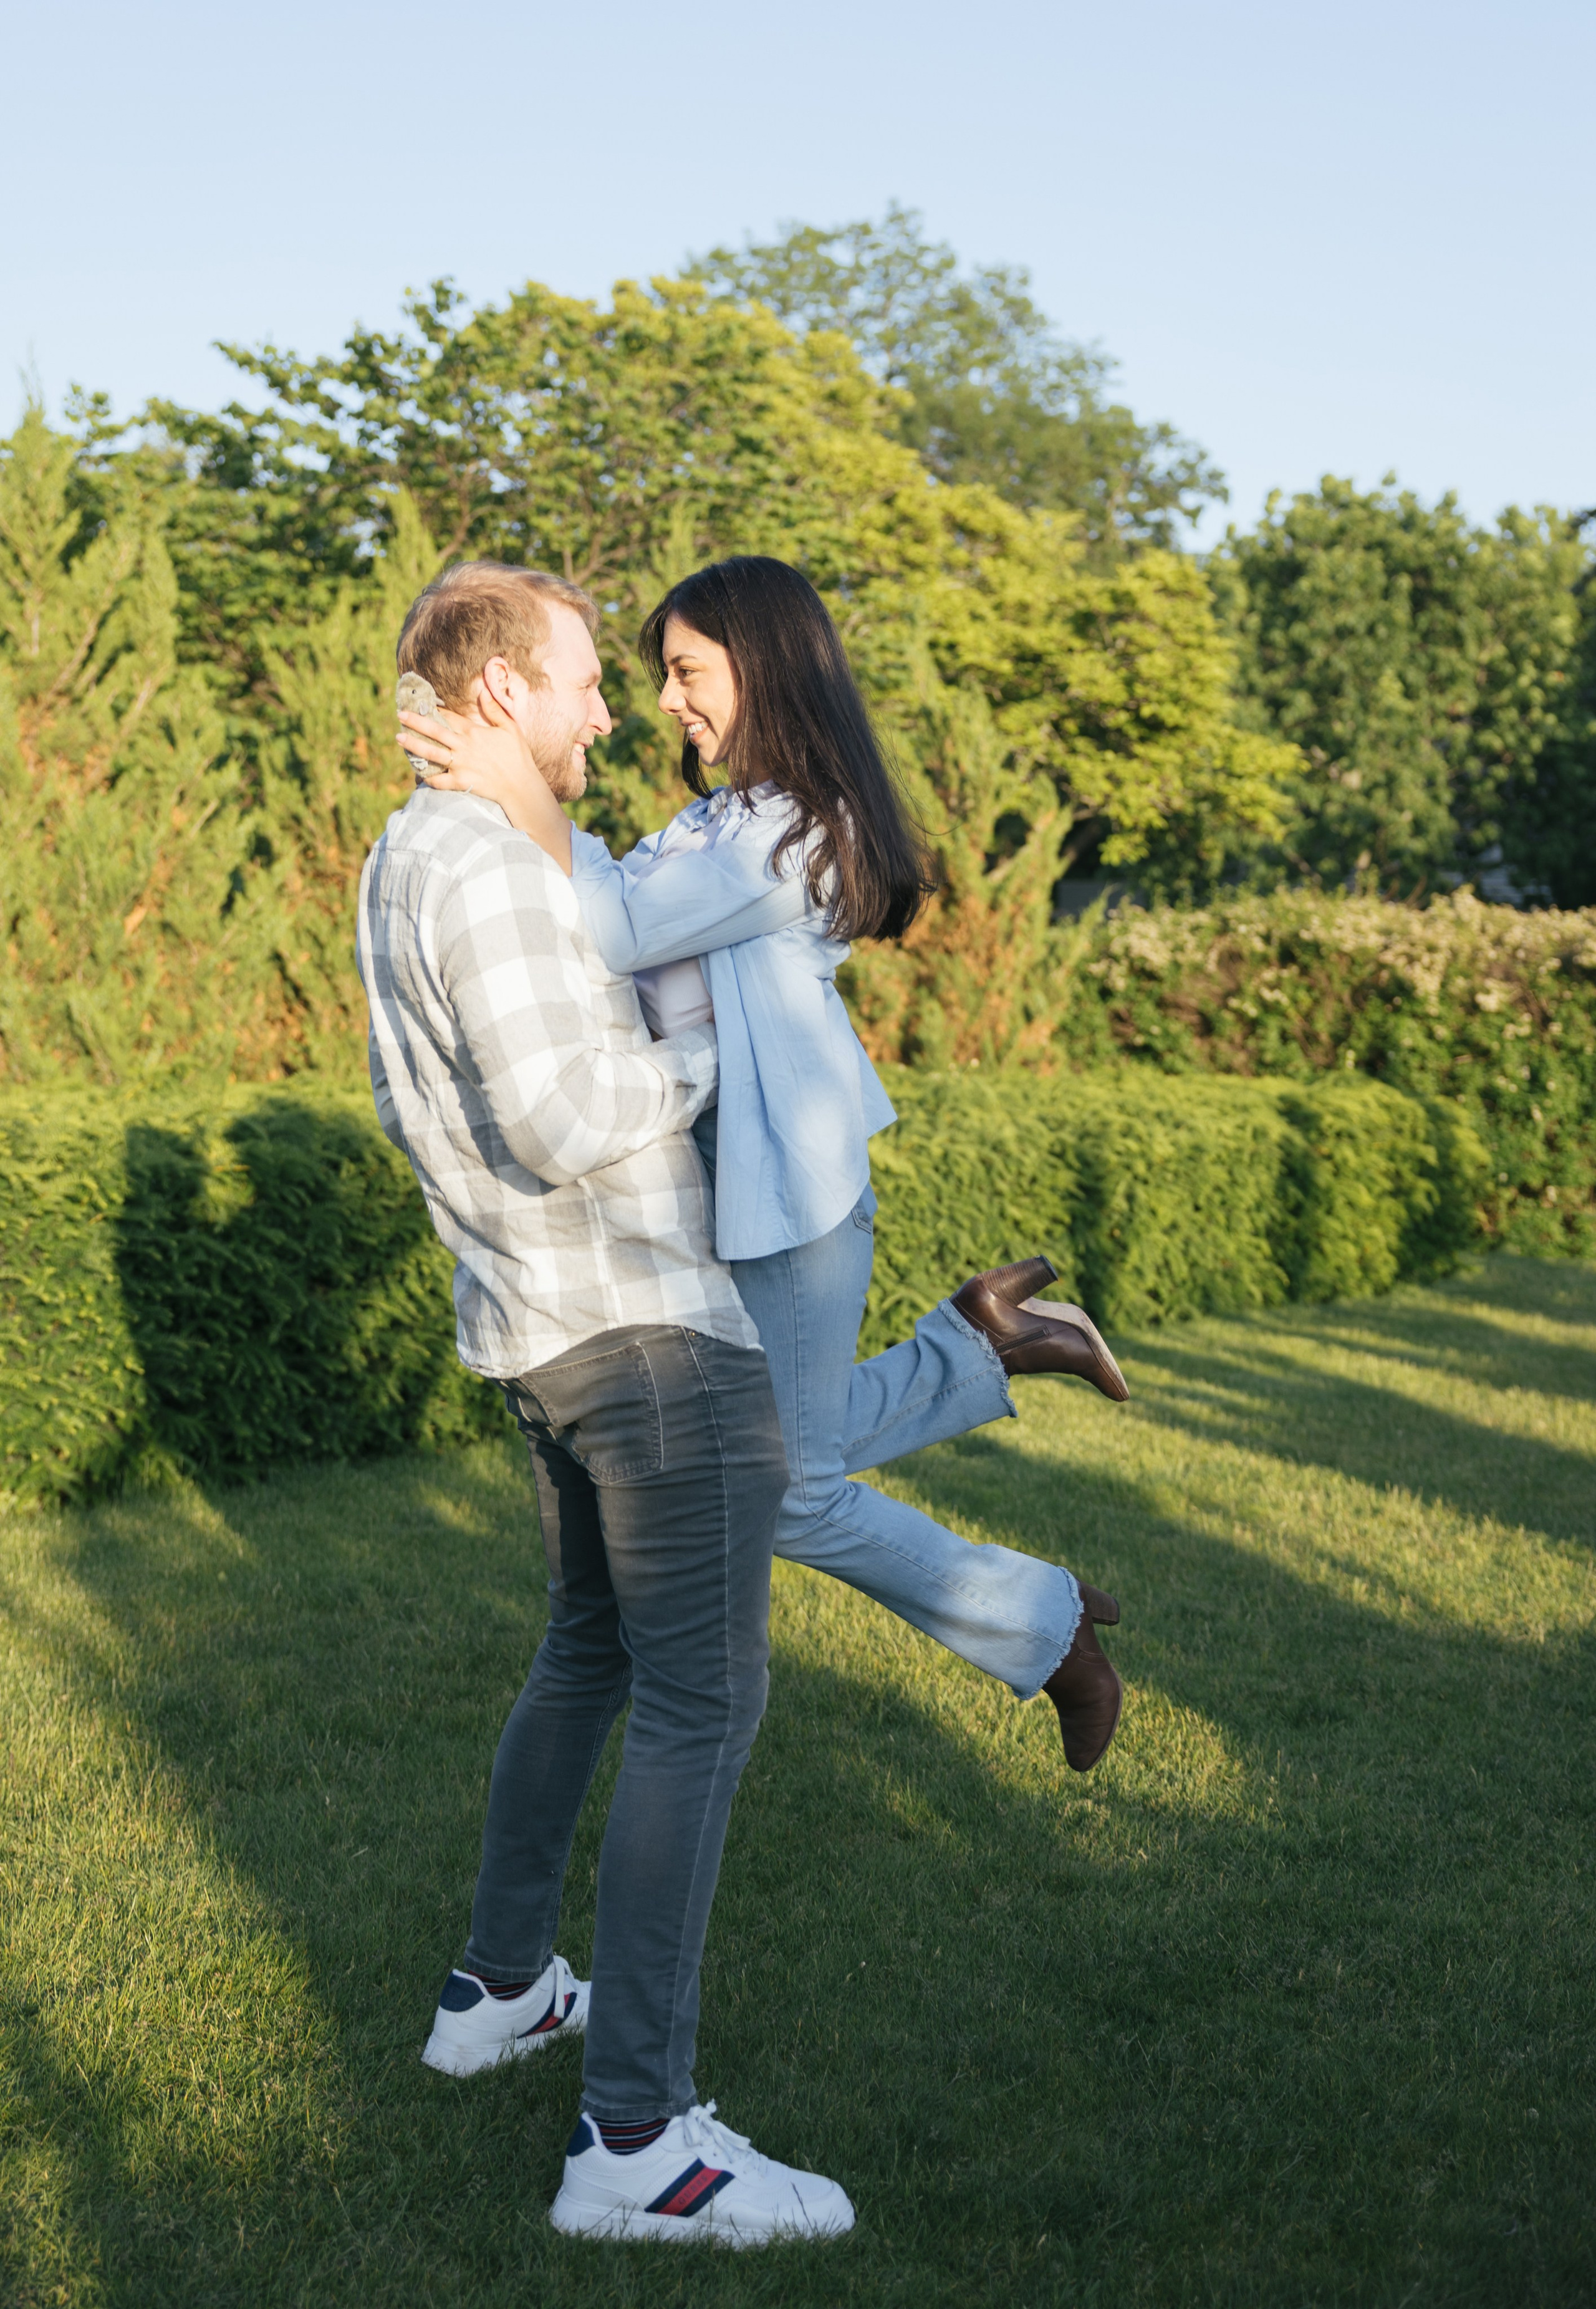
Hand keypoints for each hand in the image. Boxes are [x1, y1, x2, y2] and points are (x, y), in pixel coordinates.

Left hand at [396, 686, 570, 872]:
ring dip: (414, 745)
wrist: (520, 786)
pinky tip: (418, 774)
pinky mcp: (460, 782)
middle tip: (400, 715)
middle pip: (435, 732)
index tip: (424, 703)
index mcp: (474, 733)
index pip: (450, 717)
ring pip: (432, 754)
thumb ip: (495, 710)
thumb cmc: (517, 756)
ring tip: (399, 738)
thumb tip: (484, 691)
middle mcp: (463, 747)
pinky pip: (439, 781)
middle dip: (416, 722)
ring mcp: (460, 765)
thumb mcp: (510, 728)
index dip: (436, 710)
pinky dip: (428, 778)